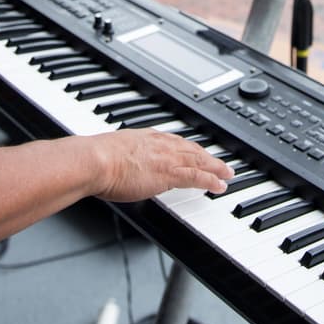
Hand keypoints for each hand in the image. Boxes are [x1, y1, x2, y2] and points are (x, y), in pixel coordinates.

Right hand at [84, 129, 234, 201]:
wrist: (95, 161)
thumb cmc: (95, 159)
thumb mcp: (110, 153)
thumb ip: (120, 158)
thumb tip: (115, 165)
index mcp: (146, 138)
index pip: (174, 142)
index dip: (188, 148)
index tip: (196, 151)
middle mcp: (160, 145)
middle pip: (192, 149)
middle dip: (208, 156)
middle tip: (220, 163)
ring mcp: (166, 159)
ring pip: (199, 161)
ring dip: (216, 167)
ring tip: (228, 173)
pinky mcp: (169, 174)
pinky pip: (197, 177)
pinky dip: (211, 180)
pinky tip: (220, 185)